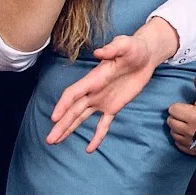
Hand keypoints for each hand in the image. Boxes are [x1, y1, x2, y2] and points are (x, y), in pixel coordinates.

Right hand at [46, 17, 179, 150]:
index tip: (54, 118)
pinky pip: (103, 124)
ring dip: (69, 129)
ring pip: (81, 118)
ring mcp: (102, 100)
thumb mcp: (125, 45)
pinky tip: (90, 149)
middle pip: (73, 110)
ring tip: (56, 142)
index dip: (63, 105)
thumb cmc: (133, 48)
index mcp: (93, 79)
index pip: (73, 93)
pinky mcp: (114, 107)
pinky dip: (97, 136)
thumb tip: (99, 52)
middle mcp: (94, 91)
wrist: (145, 55)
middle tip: (50, 139)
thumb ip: (112, 48)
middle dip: (61, 124)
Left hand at [166, 72, 195, 155]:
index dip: (179, 106)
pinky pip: (177, 143)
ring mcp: (189, 142)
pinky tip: (190, 133)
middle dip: (177, 117)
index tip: (188, 107)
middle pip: (170, 121)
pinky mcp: (190, 150)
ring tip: (190, 124)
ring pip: (173, 132)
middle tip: (188, 115)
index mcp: (193, 116)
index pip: (172, 109)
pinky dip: (181, 138)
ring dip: (178, 127)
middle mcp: (189, 131)